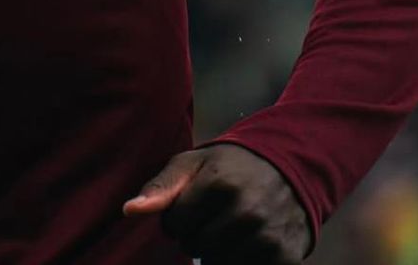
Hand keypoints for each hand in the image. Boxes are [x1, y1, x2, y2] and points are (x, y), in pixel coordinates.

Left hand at [123, 144, 310, 263]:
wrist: (288, 168)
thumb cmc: (230, 165)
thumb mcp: (193, 163)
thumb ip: (160, 186)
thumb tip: (129, 210)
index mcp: (218, 183)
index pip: (174, 225)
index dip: (177, 218)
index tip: (190, 205)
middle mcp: (245, 211)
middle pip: (194, 247)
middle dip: (196, 235)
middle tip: (211, 215)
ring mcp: (267, 237)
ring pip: (217, 264)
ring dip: (216, 251)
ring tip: (227, 228)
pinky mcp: (285, 258)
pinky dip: (238, 262)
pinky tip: (245, 242)